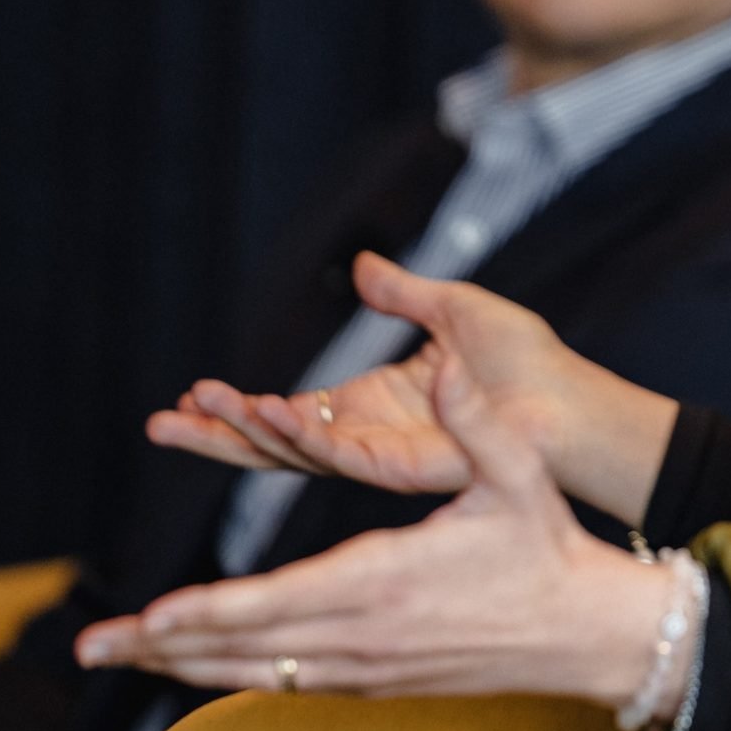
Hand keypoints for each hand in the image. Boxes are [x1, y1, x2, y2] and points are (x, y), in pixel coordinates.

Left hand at [79, 340, 677, 704]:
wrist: (585, 632)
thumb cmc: (550, 547)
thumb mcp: (518, 474)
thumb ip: (474, 420)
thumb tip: (448, 365)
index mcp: (388, 580)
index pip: (278, 604)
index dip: (209, 612)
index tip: (152, 615)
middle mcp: (366, 634)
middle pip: (244, 648)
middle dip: (161, 645)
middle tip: (89, 644)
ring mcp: (367, 666)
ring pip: (254, 672)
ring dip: (181, 664)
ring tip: (117, 654)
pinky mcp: (376, 680)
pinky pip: (284, 684)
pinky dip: (229, 674)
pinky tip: (193, 667)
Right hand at [148, 252, 679, 520]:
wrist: (572, 401)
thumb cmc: (527, 363)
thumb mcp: (454, 309)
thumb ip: (402, 293)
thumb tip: (359, 266)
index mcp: (372, 404)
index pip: (290, 413)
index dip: (243, 406)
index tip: (195, 391)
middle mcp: (366, 435)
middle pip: (274, 443)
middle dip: (216, 435)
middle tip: (158, 424)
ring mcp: (380, 454)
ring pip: (293, 453)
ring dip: (241, 432)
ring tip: (191, 415)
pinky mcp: (401, 464)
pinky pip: (335, 453)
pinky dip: (295, 435)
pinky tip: (261, 415)